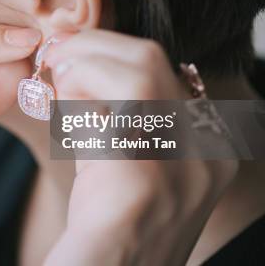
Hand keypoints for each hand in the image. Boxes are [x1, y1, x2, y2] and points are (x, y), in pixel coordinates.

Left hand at [42, 29, 238, 264]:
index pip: (162, 69)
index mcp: (208, 145)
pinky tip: (58, 104)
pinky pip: (111, 106)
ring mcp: (182, 161)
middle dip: (96, 46)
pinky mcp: (144, 174)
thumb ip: (110, 111)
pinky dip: (79, 90)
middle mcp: (207, 150)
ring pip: (139, 70)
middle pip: (153, 59)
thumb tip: (73, 61)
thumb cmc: (107, 219)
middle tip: (55, 55)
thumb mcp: (122, 156)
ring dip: (87, 63)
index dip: (111, 51)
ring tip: (57, 81)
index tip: (74, 51)